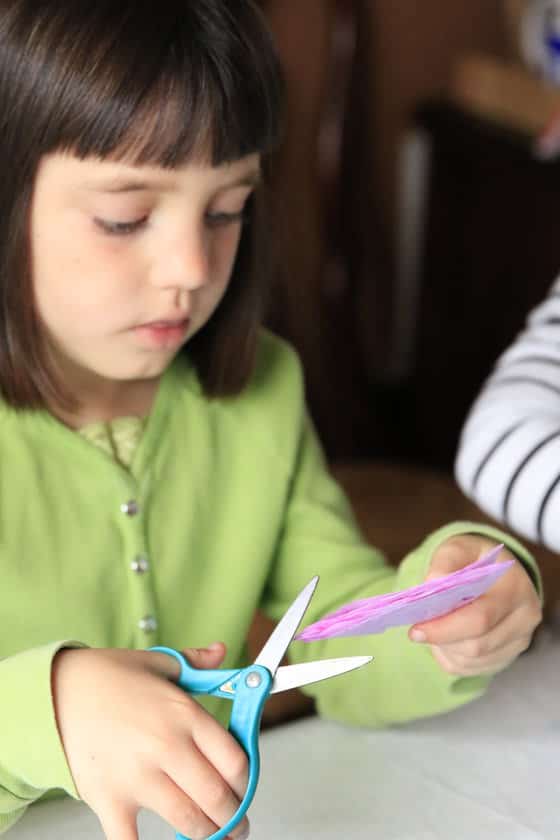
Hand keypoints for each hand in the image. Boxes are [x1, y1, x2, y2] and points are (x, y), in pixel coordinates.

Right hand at [52, 643, 249, 839]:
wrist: (56, 691)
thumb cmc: (108, 677)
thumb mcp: (159, 662)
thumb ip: (197, 663)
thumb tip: (220, 652)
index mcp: (184, 714)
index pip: (234, 760)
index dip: (247, 781)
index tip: (245, 786)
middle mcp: (166, 747)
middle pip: (217, 797)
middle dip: (234, 816)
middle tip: (237, 823)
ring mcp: (138, 777)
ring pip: (188, 821)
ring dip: (207, 834)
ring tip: (213, 834)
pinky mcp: (109, 800)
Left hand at [409, 535, 541, 675]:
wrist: (493, 572)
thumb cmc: (472, 560)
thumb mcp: (458, 548)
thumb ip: (444, 563)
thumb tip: (433, 582)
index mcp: (514, 586)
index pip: (480, 618)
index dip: (445, 627)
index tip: (416, 629)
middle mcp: (524, 617)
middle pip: (477, 645)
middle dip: (442, 639)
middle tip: (417, 630)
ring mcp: (518, 641)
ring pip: (471, 659)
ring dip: (445, 647)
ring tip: (435, 626)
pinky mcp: (507, 657)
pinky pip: (470, 668)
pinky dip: (450, 656)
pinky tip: (448, 636)